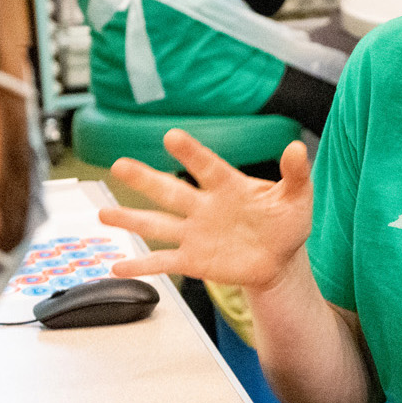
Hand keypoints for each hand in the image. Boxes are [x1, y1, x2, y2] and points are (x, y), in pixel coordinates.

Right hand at [99, 130, 313, 289]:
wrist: (278, 260)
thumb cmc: (284, 223)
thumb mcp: (297, 198)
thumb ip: (295, 175)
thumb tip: (298, 148)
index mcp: (227, 186)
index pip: (207, 166)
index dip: (190, 153)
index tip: (172, 137)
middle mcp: (204, 207)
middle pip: (170, 191)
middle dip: (145, 179)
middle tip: (120, 165)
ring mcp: (195, 234)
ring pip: (158, 225)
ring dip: (131, 220)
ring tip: (103, 214)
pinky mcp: (193, 260)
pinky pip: (163, 262)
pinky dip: (141, 265)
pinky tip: (117, 265)